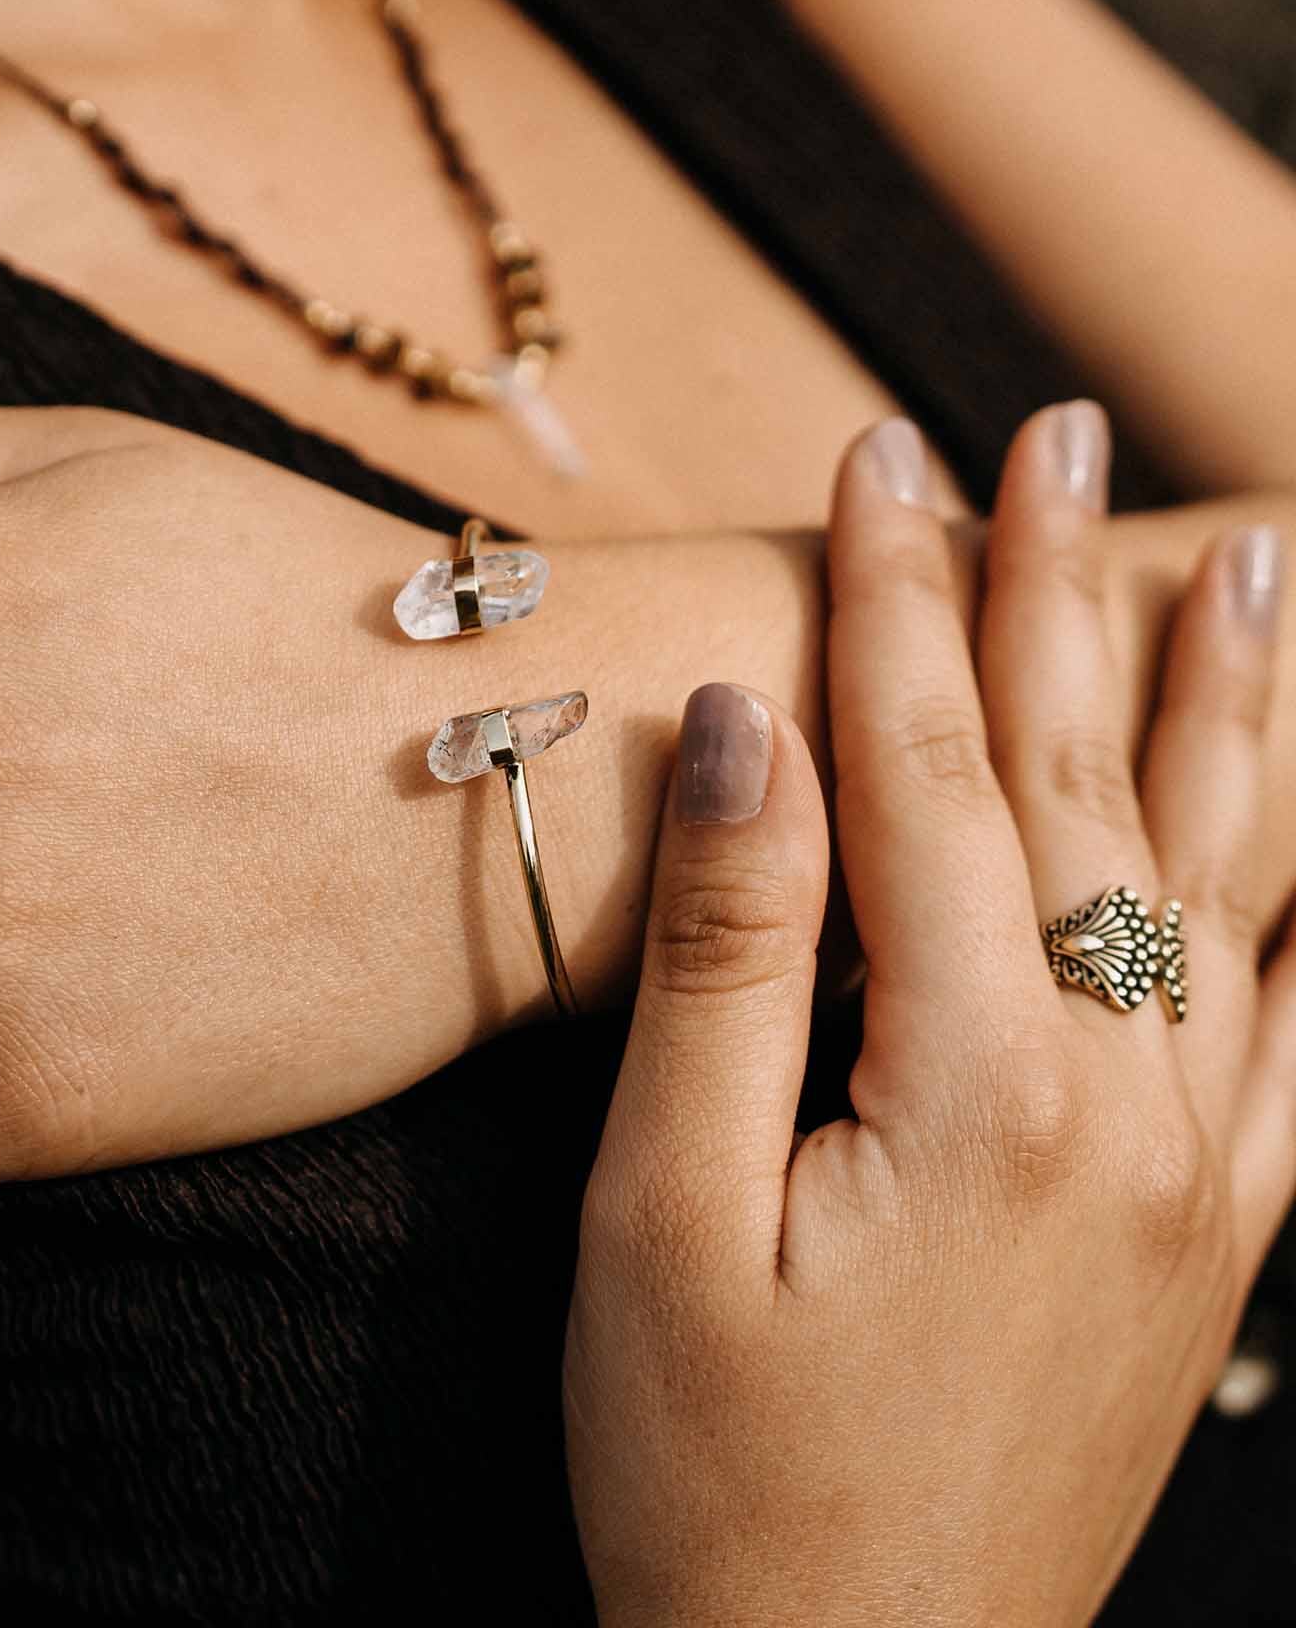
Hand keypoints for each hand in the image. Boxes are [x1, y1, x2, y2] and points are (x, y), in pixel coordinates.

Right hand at [564, 406, 1294, 1626]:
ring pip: (1224, 879)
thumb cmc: (715, 1465)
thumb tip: (737, 723)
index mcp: (980, 1084)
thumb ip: (725, 951)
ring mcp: (1200, 1174)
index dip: (892, 598)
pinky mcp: (1215, 1237)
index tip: (873, 453)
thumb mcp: (662, 1210)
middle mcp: (1130, 1105)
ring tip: (1244, 558)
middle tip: (1040, 434)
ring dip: (1215, 702)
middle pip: (1078, 787)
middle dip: (1047, 592)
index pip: (924, 771)